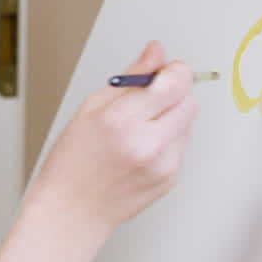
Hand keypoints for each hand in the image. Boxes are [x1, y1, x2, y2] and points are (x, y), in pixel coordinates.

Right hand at [28, 41, 196, 239]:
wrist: (72, 210)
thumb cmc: (73, 160)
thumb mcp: (92, 108)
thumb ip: (131, 77)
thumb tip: (156, 52)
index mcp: (122, 119)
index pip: (173, 82)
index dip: (174, 71)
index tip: (167, 70)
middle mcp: (147, 143)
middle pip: (188, 101)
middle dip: (174, 93)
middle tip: (151, 98)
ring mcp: (162, 164)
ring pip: (188, 123)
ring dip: (171, 118)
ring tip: (140, 128)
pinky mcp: (171, 179)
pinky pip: (182, 146)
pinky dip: (168, 141)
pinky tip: (141, 148)